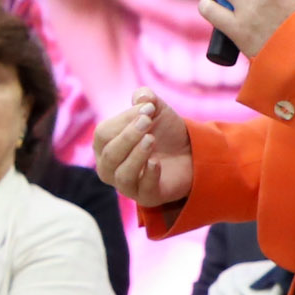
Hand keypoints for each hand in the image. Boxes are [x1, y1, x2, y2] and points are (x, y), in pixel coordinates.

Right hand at [94, 91, 193, 209]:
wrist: (191, 153)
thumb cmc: (165, 132)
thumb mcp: (156, 110)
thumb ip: (146, 98)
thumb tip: (141, 97)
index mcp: (105, 146)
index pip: (103, 134)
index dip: (123, 120)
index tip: (148, 108)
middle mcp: (110, 168)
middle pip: (109, 155)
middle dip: (128, 136)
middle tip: (148, 121)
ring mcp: (127, 185)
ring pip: (122, 174)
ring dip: (136, 155)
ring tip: (151, 139)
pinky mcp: (147, 197)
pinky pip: (142, 190)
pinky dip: (149, 174)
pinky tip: (157, 162)